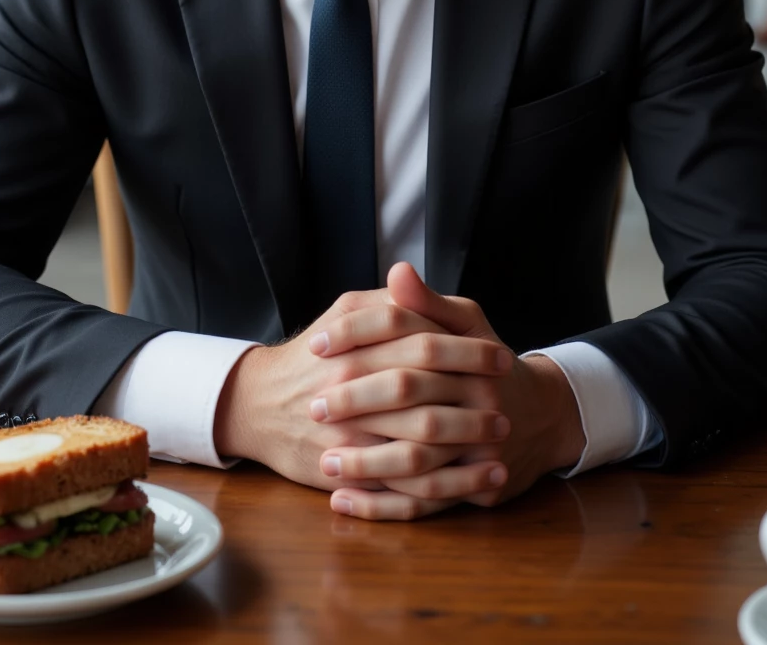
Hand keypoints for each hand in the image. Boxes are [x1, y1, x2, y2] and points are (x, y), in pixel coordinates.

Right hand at [214, 285, 511, 501]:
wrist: (259, 405)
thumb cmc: (314, 356)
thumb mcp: (343, 314)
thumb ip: (384, 301)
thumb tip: (412, 277)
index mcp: (356, 347)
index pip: (421, 342)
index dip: (467, 349)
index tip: (501, 355)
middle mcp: (351, 391)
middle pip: (424, 396)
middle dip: (472, 400)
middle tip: (507, 402)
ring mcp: (350, 438)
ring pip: (418, 447)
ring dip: (467, 447)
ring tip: (504, 443)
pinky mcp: (349, 476)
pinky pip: (406, 490)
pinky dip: (449, 487)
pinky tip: (482, 481)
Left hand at [311, 263, 585, 519]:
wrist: (536, 416)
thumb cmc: (486, 362)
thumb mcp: (467, 323)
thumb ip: (428, 303)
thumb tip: (398, 271)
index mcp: (470, 351)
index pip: (407, 334)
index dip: (358, 335)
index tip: (316, 343)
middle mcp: (479, 397)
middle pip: (410, 395)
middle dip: (357, 402)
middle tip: (314, 407)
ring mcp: (481, 446)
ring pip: (416, 459)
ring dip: (365, 464)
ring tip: (324, 463)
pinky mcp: (477, 485)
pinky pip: (426, 503)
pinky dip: (380, 506)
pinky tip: (342, 501)